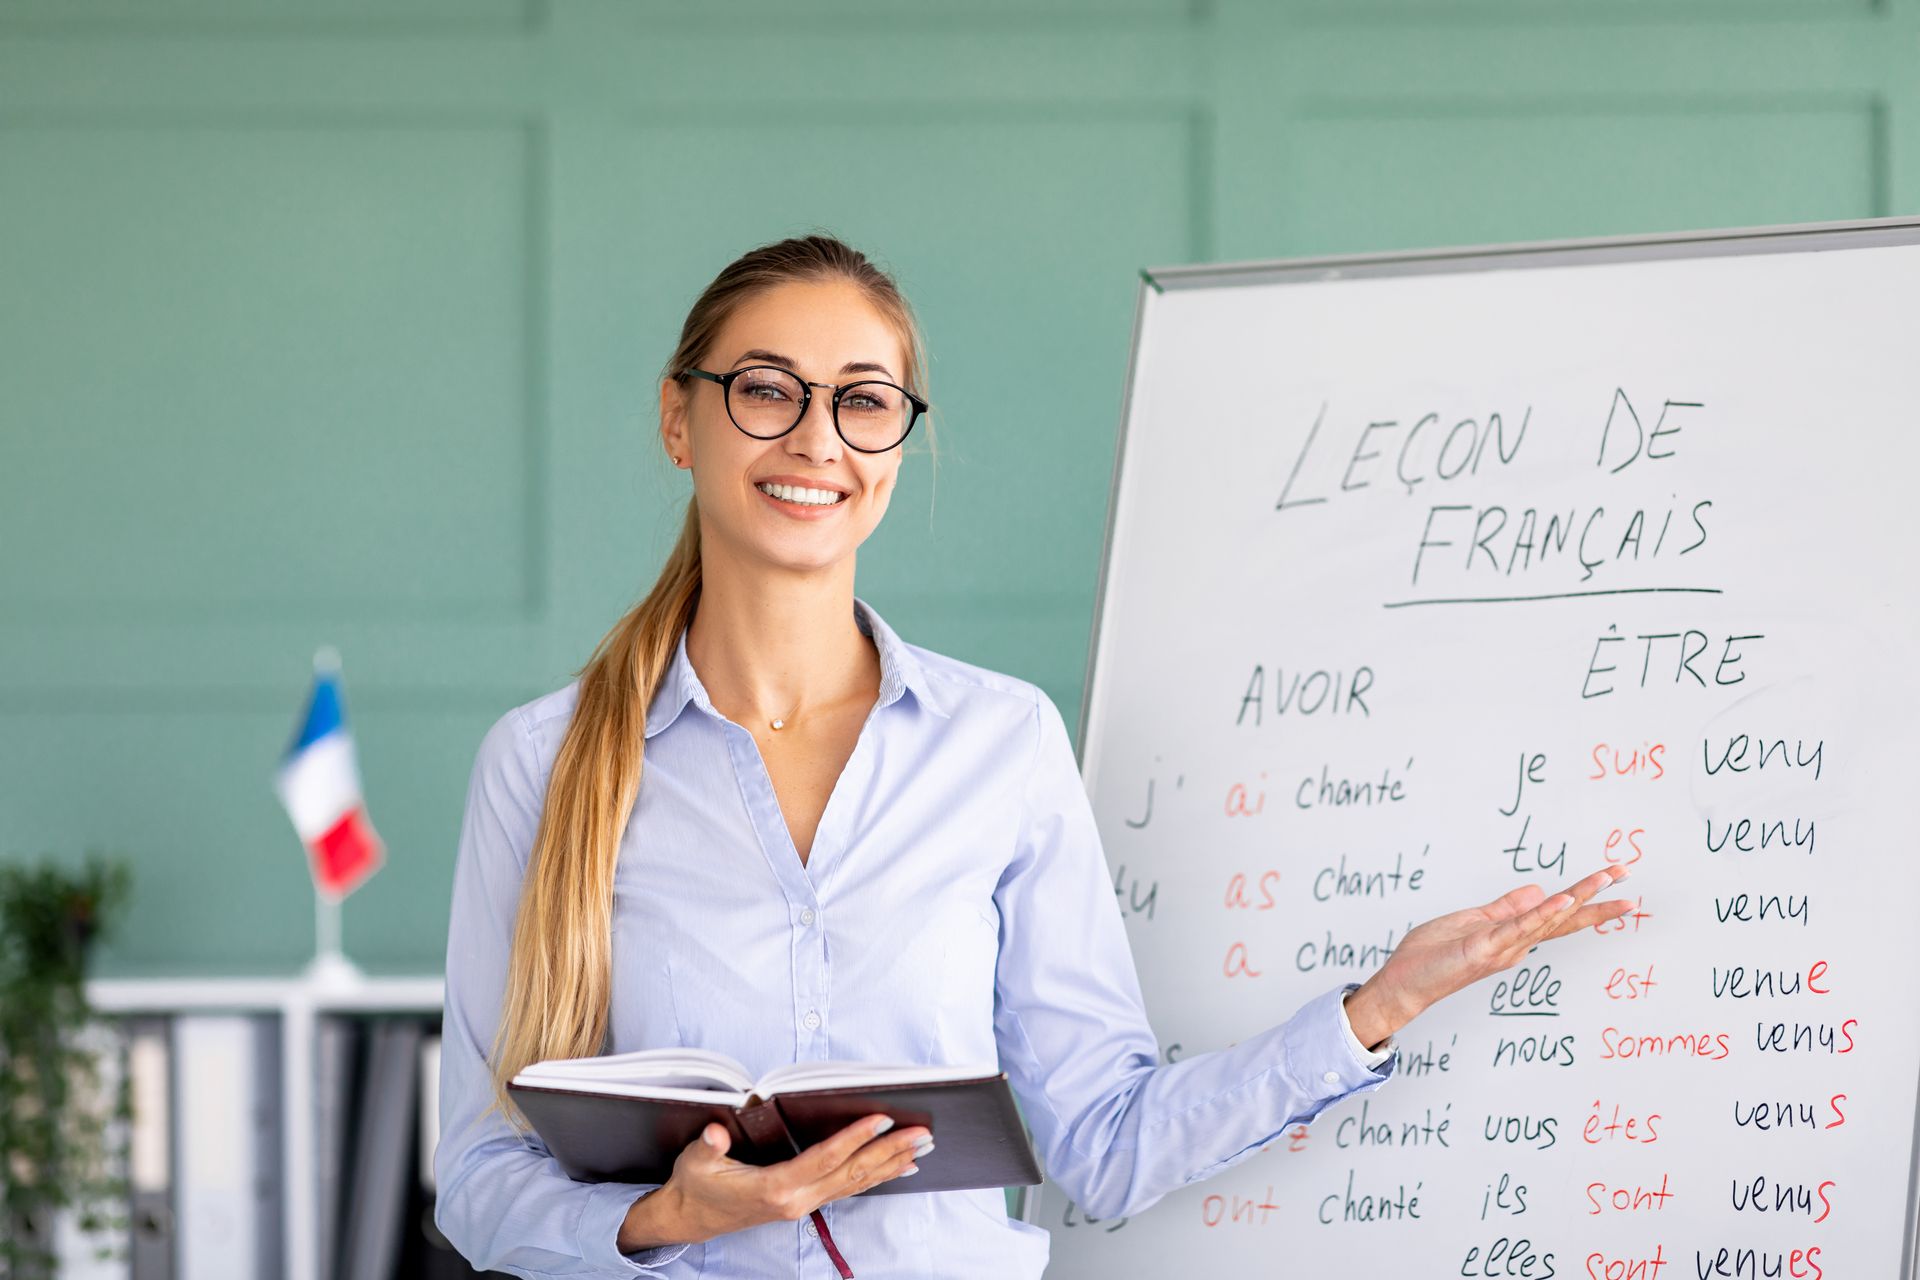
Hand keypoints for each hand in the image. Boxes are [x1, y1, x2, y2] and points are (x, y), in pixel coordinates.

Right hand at [618, 1114, 930, 1249]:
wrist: (689, 1219)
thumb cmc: (695, 1185)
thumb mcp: (695, 1161)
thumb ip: (708, 1146)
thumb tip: (716, 1133)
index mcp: (774, 1188)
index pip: (824, 1159)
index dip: (854, 1139)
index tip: (882, 1120)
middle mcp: (796, 1200)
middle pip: (851, 1173)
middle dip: (889, 1152)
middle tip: (923, 1133)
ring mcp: (803, 1205)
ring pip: (855, 1183)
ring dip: (891, 1164)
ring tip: (922, 1147)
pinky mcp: (804, 1204)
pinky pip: (848, 1190)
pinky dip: (876, 1177)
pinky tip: (898, 1167)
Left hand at [1342, 865, 1632, 1048]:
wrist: (1404, 982)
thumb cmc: (1434, 955)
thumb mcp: (1473, 922)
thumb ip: (1506, 908)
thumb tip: (1539, 890)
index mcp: (1514, 936)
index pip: (1558, 913)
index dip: (1585, 895)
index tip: (1613, 876)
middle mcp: (1516, 944)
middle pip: (1564, 918)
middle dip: (1598, 900)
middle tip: (1628, 878)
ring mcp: (1502, 947)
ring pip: (1547, 919)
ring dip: (1578, 898)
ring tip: (1605, 879)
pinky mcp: (1483, 947)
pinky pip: (1517, 928)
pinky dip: (1541, 913)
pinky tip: (1562, 899)